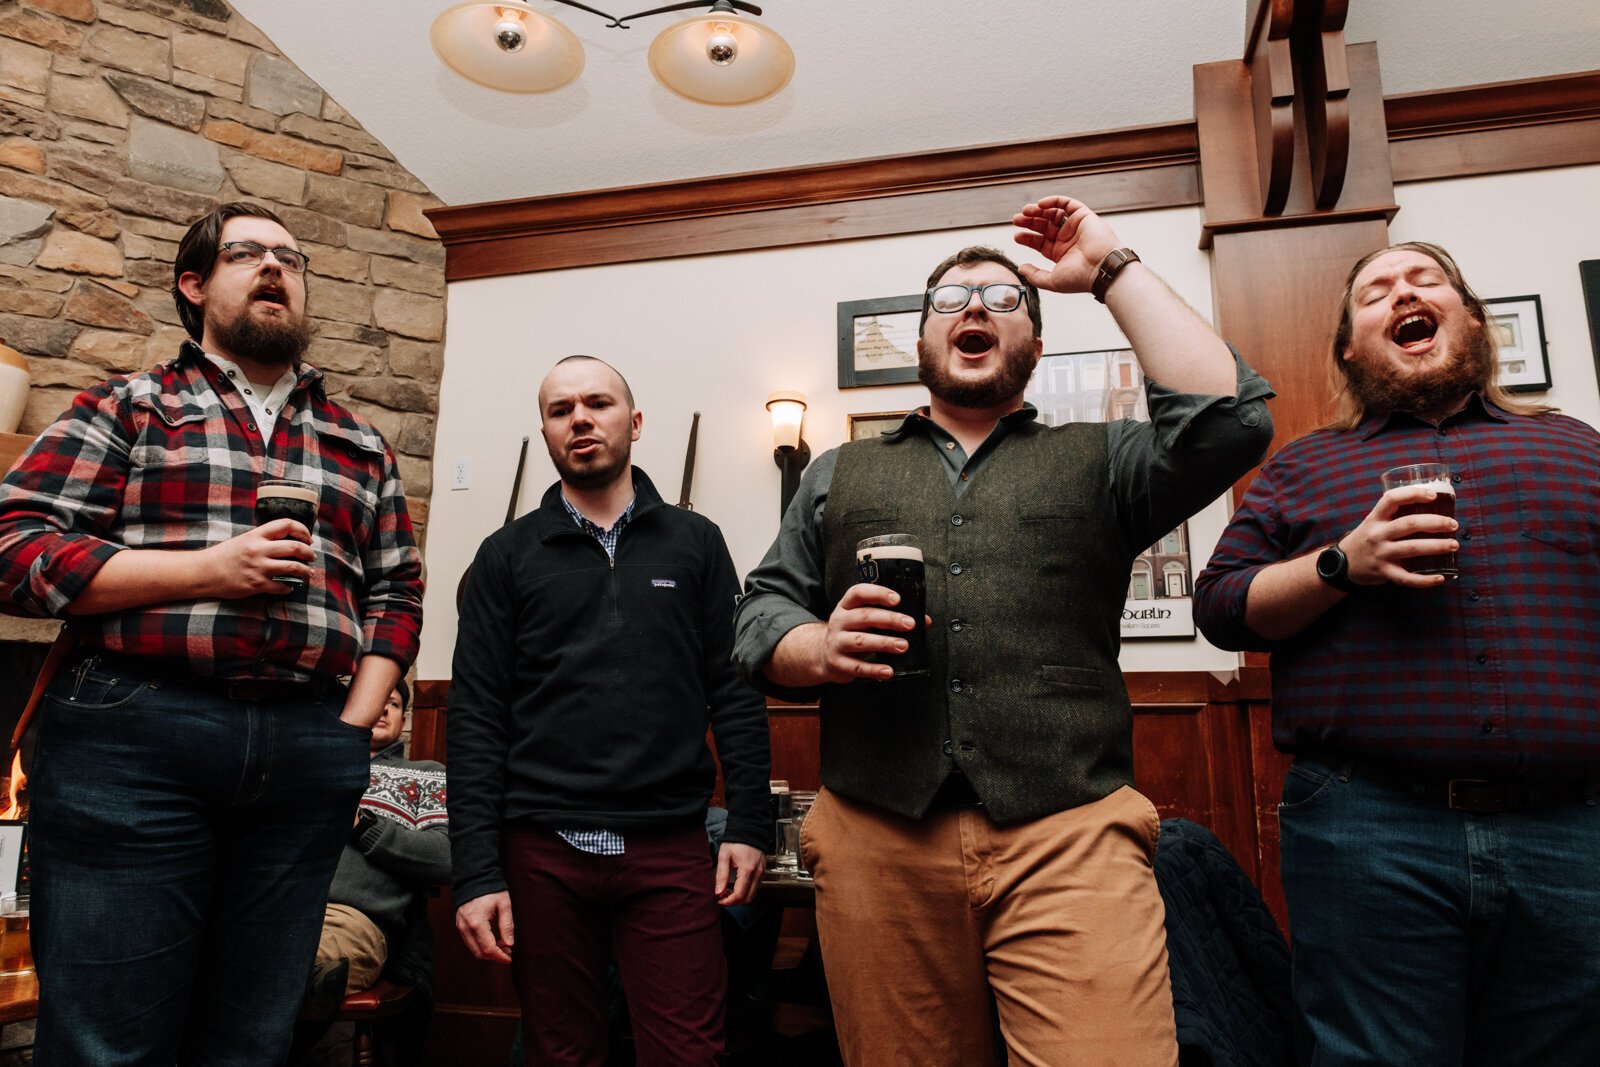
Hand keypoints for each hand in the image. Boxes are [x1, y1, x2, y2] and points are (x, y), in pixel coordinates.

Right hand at [198, 519, 313, 598]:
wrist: (204, 572)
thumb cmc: (225, 555)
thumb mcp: (245, 539)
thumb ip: (264, 538)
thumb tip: (289, 540)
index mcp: (256, 535)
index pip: (287, 524)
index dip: (303, 530)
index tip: (307, 538)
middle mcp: (259, 549)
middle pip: (295, 546)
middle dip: (309, 553)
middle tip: (312, 556)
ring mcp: (259, 568)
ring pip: (293, 567)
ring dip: (305, 571)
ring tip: (308, 572)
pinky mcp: (257, 584)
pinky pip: (282, 586)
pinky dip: (290, 586)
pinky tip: (290, 586)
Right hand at [456, 891, 514, 963]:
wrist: (474, 877)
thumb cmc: (491, 889)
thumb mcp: (504, 905)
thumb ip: (507, 925)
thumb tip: (510, 943)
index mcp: (477, 923)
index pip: (488, 949)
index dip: (500, 957)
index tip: (510, 958)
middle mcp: (466, 927)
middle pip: (479, 953)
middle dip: (495, 956)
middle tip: (508, 952)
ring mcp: (460, 927)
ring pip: (473, 949)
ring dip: (488, 952)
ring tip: (503, 946)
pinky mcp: (459, 925)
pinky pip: (470, 942)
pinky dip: (481, 945)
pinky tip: (493, 940)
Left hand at [715, 843, 764, 905]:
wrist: (749, 829)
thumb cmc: (735, 841)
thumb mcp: (724, 856)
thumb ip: (721, 875)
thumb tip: (718, 892)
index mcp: (747, 870)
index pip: (739, 895)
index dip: (728, 901)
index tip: (719, 900)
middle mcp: (757, 873)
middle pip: (747, 898)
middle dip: (734, 902)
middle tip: (723, 896)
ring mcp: (761, 873)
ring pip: (753, 894)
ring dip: (740, 897)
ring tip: (728, 891)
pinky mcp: (762, 871)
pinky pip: (756, 887)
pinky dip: (746, 891)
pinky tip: (737, 886)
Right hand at [819, 583, 921, 683]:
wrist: (823, 655)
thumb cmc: (853, 633)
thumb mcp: (865, 620)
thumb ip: (892, 617)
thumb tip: (925, 621)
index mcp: (846, 606)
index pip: (858, 593)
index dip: (878, 593)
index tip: (897, 599)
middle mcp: (838, 621)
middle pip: (864, 616)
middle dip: (889, 619)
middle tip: (909, 624)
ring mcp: (836, 642)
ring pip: (860, 641)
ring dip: (884, 643)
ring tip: (902, 646)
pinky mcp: (837, 663)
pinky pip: (857, 667)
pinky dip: (874, 669)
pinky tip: (889, 671)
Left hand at [1011, 195, 1120, 293]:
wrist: (1102, 269)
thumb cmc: (1080, 278)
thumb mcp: (1052, 281)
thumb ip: (1035, 275)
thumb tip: (1021, 268)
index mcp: (1060, 253)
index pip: (1040, 242)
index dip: (1027, 238)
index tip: (1016, 236)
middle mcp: (1067, 239)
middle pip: (1044, 226)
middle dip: (1029, 221)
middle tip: (1016, 219)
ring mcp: (1075, 227)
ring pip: (1053, 213)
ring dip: (1038, 210)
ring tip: (1026, 211)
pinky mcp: (1084, 216)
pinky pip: (1067, 204)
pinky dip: (1053, 201)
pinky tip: (1040, 205)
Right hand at [1340, 485, 1458, 587]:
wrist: (1344, 563)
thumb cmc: (1367, 538)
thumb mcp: (1374, 522)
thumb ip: (1395, 515)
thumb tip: (1433, 506)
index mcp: (1375, 518)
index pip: (1392, 499)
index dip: (1413, 494)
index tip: (1433, 495)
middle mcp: (1377, 534)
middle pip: (1409, 524)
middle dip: (1436, 523)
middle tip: (1452, 525)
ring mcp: (1380, 554)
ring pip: (1412, 548)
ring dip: (1437, 546)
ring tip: (1454, 545)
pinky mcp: (1384, 572)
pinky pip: (1406, 578)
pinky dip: (1425, 580)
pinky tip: (1441, 578)